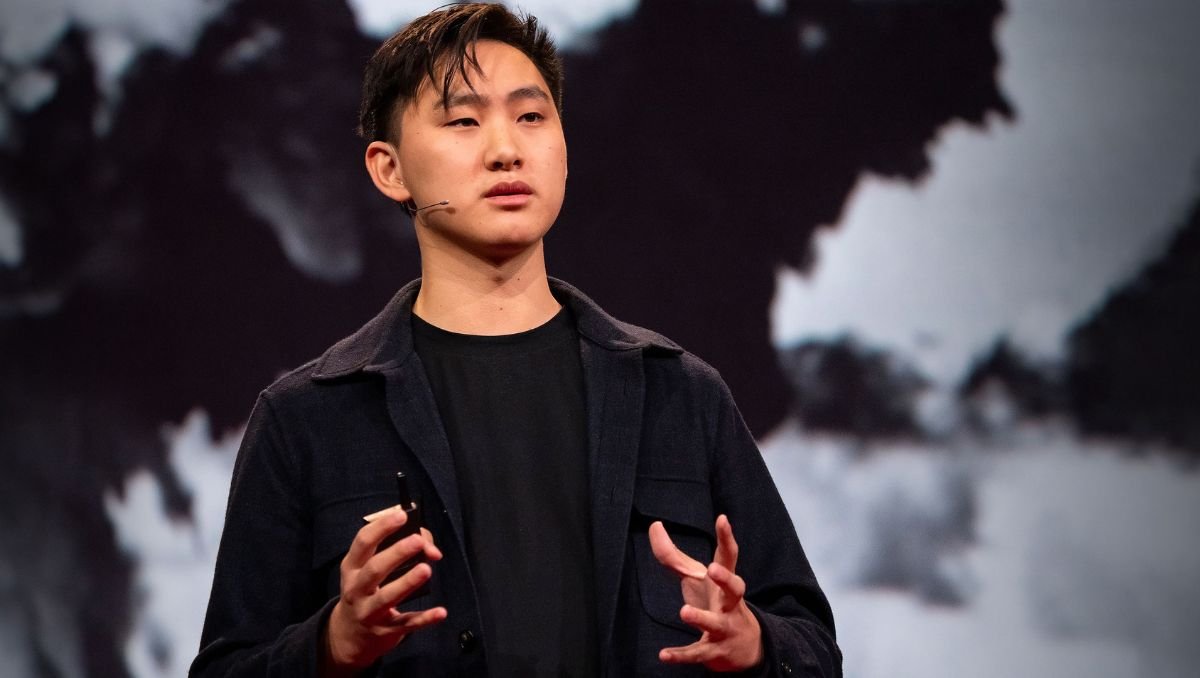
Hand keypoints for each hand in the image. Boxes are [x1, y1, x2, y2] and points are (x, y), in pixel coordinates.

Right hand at [323, 507, 446, 675]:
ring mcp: (370, 612)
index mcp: (352, 567)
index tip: (401, 515)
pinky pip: (406, 624)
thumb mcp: (368, 569)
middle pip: (374, 569)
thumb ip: (400, 550)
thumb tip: (431, 550)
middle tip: (417, 541)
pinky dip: (424, 618)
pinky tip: (441, 612)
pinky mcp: (386, 631)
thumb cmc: (366, 590)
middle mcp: (357, 589)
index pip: (363, 542)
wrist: (349, 636)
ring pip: (387, 597)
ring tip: (426, 569)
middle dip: (396, 553)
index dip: (381, 527)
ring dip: (407, 582)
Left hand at [649, 514, 763, 671]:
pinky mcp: (715, 650)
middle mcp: (729, 603)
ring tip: (685, 612)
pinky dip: (681, 655)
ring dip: (702, 618)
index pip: (729, 556)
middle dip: (726, 579)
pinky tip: (664, 655)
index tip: (722, 519)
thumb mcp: (697, 576)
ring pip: (716, 623)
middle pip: (735, 588)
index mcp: (724, 581)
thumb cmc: (717, 602)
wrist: (746, 646)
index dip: (726, 537)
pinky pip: (698, 653)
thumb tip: (654, 526)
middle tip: (713, 568)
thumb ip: (673, 554)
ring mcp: (724, 627)